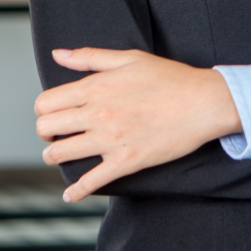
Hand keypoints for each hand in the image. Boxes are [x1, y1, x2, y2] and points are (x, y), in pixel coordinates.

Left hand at [34, 48, 242, 202]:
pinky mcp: (127, 161)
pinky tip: (70, 194)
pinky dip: (76, 191)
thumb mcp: (131, 59)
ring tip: (62, 155)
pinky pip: (91, 181)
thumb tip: (59, 55)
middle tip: (57, 134)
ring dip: (55, 157)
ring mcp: (111, 139)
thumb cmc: (172, 78)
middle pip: (46, 129)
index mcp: (96, 87)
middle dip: (46, 133)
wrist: (205, 102)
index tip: (55, 114)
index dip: (45, 110)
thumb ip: (91, 56)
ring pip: (60, 154)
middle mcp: (98, 113)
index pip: (46, 103)